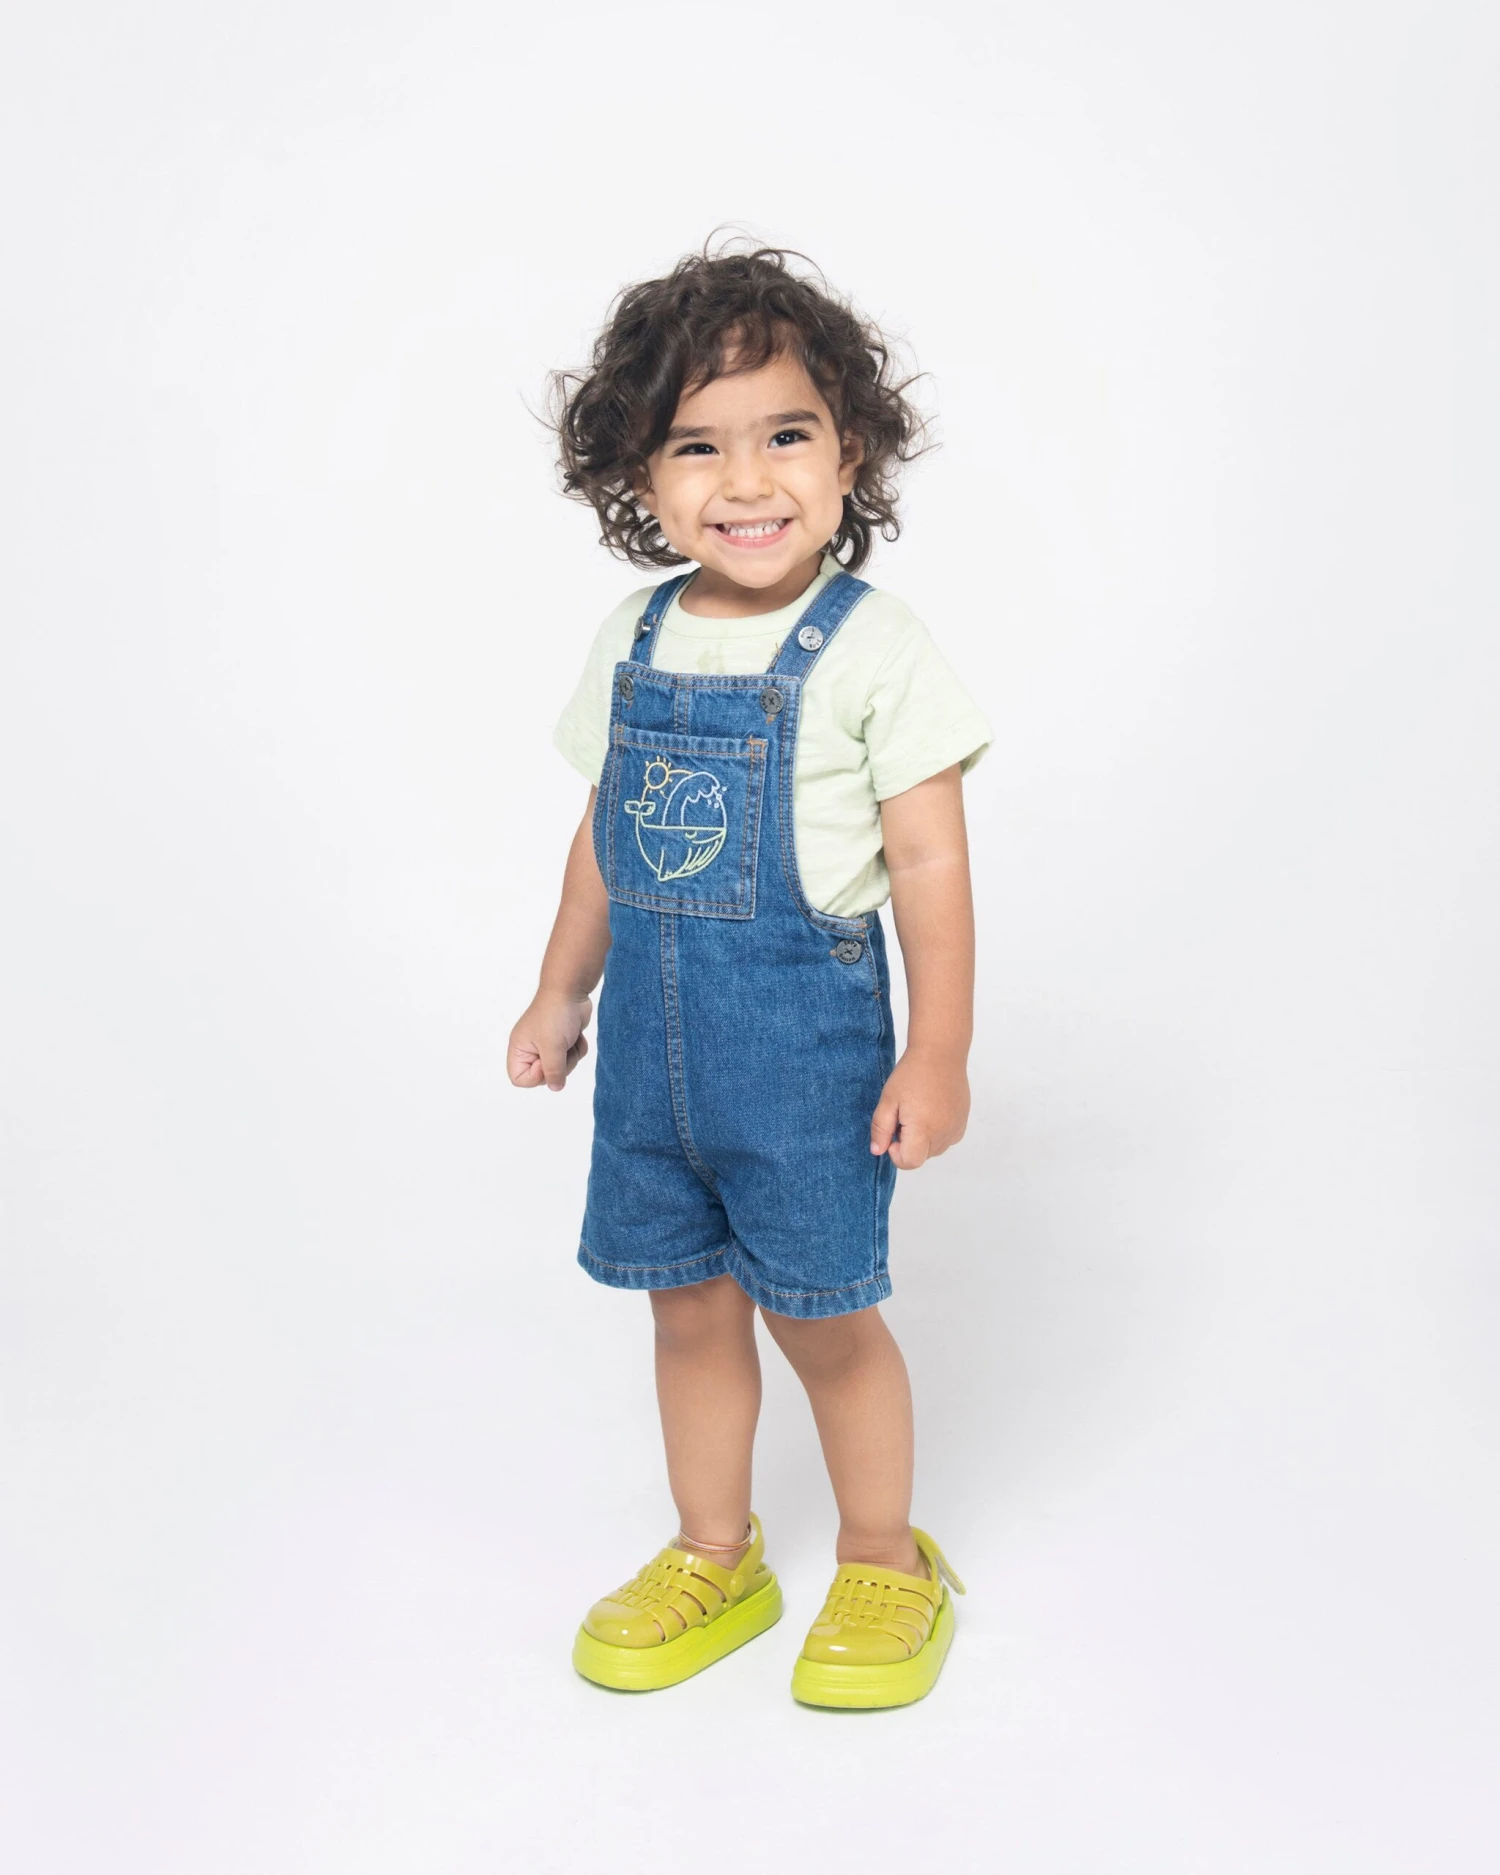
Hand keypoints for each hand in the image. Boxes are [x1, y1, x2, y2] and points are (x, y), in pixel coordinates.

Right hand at [508, 989, 593, 1091]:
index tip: (546, 1062)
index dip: (536, 1076)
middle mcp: (531, 1049)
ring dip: (571, 1057)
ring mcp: (548, 1045)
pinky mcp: (563, 1041)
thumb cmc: (556, 1014)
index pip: (520, 1079)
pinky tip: (576, 1035)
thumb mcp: (552, 1047)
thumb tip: (555, 1087)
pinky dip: (578, 1048)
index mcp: (520, 1049)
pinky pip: (572, 1058)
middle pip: (544, 1077)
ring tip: (570, 1039)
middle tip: (562, 1049)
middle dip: (559, 1066)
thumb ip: (553, 1071)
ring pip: (562, 1069)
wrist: (572, 990)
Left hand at [869, 1046, 969, 1169]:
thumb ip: (881, 1129)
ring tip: (919, 1109)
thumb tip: (878, 1151)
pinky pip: (947, 1139)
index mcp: (923, 1130)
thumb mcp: (888, 1100)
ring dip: (923, 1137)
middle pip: (921, 1156)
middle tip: (905, 1114)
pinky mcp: (963, 1122)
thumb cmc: (911, 1074)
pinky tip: (932, 1110)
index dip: (896, 1152)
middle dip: (909, 1142)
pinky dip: (937, 1131)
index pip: (910, 1162)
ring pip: (934, 1149)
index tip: (894, 1131)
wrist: (941, 1053)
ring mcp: (956, 1128)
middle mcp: (943, 1134)